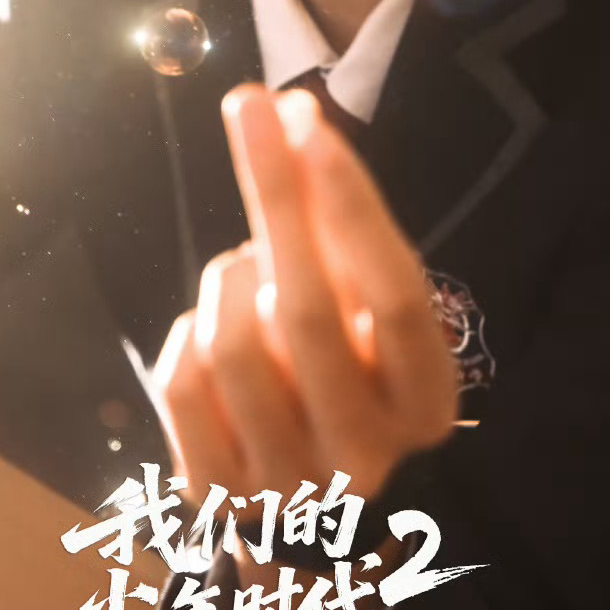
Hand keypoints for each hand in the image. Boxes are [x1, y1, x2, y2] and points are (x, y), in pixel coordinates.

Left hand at [151, 84, 459, 516]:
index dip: (350, 204)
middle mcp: (367, 454)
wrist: (309, 504)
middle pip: (307, 307)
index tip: (311, 121)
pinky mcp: (217, 495)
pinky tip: (215, 329)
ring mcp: (289, 484)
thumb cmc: (347, 376)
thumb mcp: (368, 315)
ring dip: (229, 276)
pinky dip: (189, 332)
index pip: (394, 295)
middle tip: (251, 104)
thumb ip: (340, 231)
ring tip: (246, 271)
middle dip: (274, 190)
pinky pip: (183, 381)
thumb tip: (292, 117)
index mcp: (426, 402)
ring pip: (233, 341)